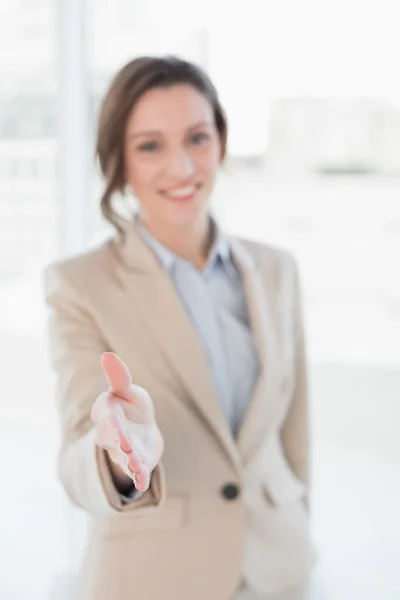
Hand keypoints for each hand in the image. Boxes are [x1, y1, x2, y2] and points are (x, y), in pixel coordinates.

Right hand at [91, 352, 163, 491]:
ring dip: (130, 462)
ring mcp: (122, 452)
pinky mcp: (135, 465)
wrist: (143, 432)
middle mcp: (111, 435)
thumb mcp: (129, 391)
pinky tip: (143, 483)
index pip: (106, 414)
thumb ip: (120, 378)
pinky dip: (139, 477)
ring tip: (137, 465)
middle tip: (126, 444)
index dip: (108, 416)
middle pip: (113, 438)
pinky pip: (136, 473)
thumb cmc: (133, 406)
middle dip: (120, 441)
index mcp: (108, 414)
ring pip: (124, 458)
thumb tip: (107, 355)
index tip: (111, 416)